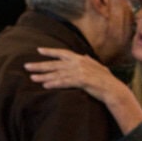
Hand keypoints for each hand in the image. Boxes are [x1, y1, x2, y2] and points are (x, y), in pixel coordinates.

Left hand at [25, 47, 141, 129]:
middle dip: (40, 65)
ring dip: (43, 76)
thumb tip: (85, 56)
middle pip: (55, 64)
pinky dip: (54, 83)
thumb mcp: (99, 67)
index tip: (38, 51)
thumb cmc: (107, 80)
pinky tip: (45, 85)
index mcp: (81, 59)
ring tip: (32, 78)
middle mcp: (78, 63)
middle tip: (27, 66)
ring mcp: (79, 71)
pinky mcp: (80, 81)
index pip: (62, 53)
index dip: (50, 52)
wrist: (114, 89)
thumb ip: (90, 61)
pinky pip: (64, 82)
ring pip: (57, 73)